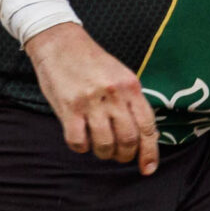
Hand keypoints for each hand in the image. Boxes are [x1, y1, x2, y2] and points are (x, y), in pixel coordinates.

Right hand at [26, 22, 158, 174]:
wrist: (59, 42)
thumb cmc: (91, 61)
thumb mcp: (121, 75)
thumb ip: (132, 101)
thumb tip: (144, 134)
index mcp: (131, 86)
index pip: (147, 127)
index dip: (150, 152)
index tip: (148, 168)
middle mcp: (114, 95)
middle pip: (128, 139)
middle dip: (125, 155)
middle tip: (119, 155)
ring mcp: (91, 102)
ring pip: (105, 145)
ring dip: (104, 153)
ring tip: (100, 147)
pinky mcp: (68, 107)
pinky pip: (78, 142)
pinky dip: (82, 147)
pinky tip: (81, 139)